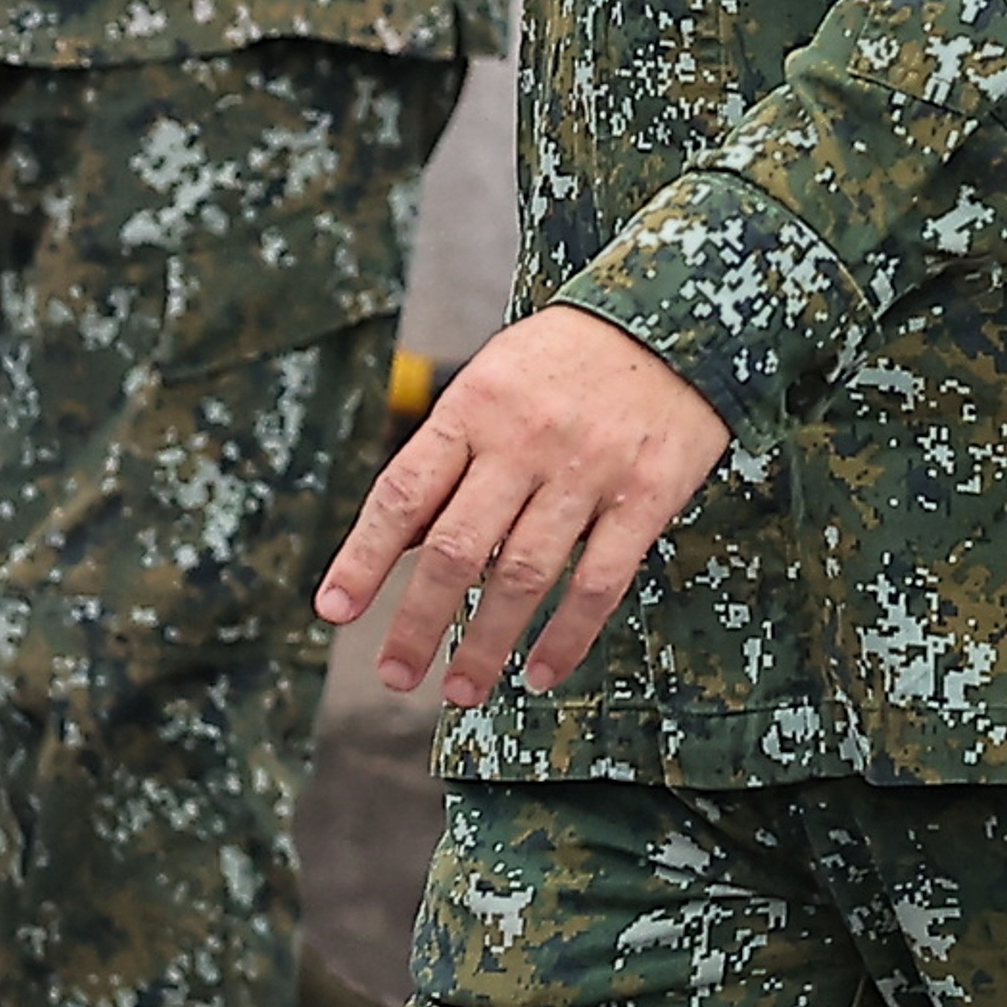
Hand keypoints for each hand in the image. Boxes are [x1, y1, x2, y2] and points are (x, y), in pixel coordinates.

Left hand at [315, 306, 730, 705]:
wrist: (672, 314)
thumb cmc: (563, 359)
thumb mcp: (490, 380)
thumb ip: (449, 458)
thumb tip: (401, 541)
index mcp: (473, 405)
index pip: (402, 492)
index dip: (365, 557)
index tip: (335, 611)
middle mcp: (523, 439)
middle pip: (457, 548)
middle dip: (419, 622)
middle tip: (394, 676)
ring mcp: (587, 469)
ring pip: (523, 574)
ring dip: (486, 643)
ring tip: (460, 692)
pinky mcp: (646, 496)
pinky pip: (599, 581)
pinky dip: (567, 635)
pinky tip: (540, 672)